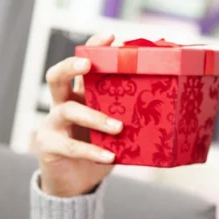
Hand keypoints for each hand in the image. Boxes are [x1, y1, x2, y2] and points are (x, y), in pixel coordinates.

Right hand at [34, 34, 121, 196]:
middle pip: (56, 77)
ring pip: (67, 110)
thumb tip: (170, 101)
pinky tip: (109, 156)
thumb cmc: (101, 147)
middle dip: (71, 67)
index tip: (111, 37)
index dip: (92, 48)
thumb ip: (130, 114)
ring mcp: (52, 125)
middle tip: (89, 65)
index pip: (81, 64)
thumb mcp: (116, 127)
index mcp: (79, 94)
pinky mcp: (49, 147)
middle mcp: (62, 104)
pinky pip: (70, 146)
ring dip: (95, 117)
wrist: (76, 182)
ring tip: (119, 127)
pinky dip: (92, 151)